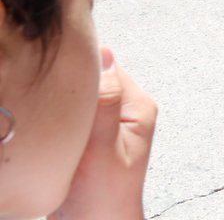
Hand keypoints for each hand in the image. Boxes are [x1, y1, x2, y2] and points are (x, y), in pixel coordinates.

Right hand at [55, 46, 156, 219]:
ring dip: (63, 108)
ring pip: (78, 98)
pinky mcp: (90, 136)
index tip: (62, 90)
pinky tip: (55, 135)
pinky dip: (59, 121)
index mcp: (138, 107)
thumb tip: (104, 57)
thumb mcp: (103, 147)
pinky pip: (72, 115)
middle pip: (92, 81)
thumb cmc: (105, 195)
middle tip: (59, 115)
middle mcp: (125, 110)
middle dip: (70, 93)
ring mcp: (107, 123)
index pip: (107, 68)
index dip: (81, 74)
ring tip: (60, 130)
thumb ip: (105, 102)